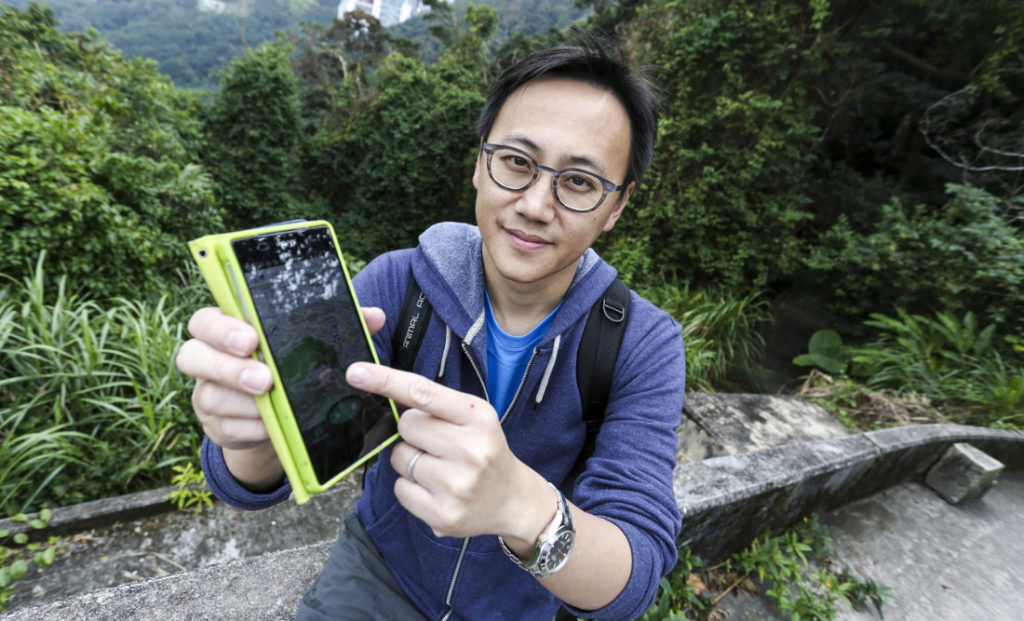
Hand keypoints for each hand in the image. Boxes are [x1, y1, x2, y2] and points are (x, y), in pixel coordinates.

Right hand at [175, 306, 385, 487]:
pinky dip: (251, 428)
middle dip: (228, 368)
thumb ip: (338, 326)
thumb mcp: (310, 344)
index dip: (221, 329)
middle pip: (192, 356)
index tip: (251, 338)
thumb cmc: (290, 365)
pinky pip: (225, 428)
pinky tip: (272, 427)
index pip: (204, 320)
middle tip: (265, 380)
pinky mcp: (214, 427)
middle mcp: (206, 359)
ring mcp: (205, 394)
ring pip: (210, 397)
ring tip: (274, 405)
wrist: (277, 413)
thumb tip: (374, 316)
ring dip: (244, 404)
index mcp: (225, 330)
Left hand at [346, 362, 551, 543]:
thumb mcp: (473, 419)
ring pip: (399, 458)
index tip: (356, 372)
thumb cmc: (485, 451)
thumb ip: (434, 404)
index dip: (385, 381)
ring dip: (409, 460)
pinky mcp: (443, 515)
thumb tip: (386, 393)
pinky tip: (434, 490)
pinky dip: (410, 488)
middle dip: (413, 432)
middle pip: (406, 425)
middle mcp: (470, 450)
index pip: (423, 392)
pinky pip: (400, 489)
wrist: (513, 501)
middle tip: (438, 445)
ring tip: (439, 469)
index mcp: (478, 417)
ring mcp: (457, 485)